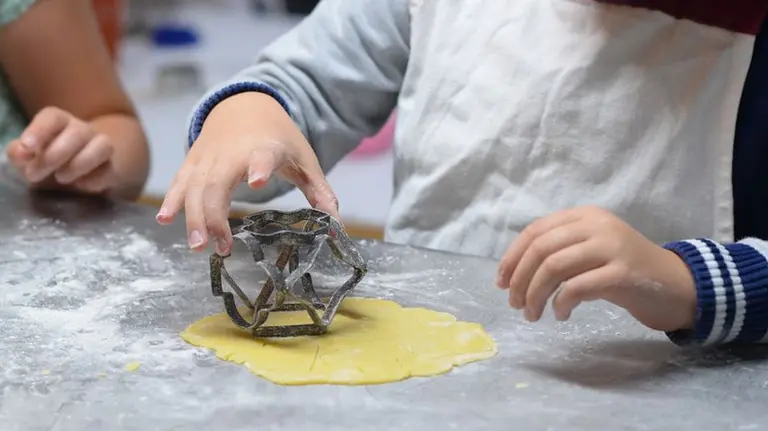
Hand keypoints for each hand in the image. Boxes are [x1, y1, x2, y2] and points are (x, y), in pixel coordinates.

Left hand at [5, 106, 115, 193]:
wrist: (81, 173)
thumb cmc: (50, 162)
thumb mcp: (29, 158)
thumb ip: (20, 153)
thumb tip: (22, 152)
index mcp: (60, 123)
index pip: (53, 117)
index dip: (39, 130)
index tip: (27, 146)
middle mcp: (83, 131)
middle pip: (78, 132)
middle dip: (55, 155)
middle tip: (34, 175)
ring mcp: (102, 148)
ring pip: (103, 145)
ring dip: (80, 163)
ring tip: (62, 178)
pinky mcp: (113, 168)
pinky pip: (110, 170)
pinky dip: (95, 179)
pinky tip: (81, 185)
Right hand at [156, 92, 338, 255]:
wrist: (245, 104)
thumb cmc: (278, 137)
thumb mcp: (304, 159)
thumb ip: (319, 191)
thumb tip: (337, 224)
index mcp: (265, 148)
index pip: (262, 156)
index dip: (259, 166)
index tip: (257, 181)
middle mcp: (232, 152)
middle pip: (217, 183)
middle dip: (214, 215)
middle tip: (220, 247)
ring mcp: (208, 156)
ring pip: (194, 187)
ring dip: (193, 217)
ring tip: (198, 247)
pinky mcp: (193, 161)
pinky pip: (180, 181)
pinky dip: (172, 200)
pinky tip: (165, 220)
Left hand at [495, 206, 696, 331]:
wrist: (674, 284)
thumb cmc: (623, 269)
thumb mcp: (588, 250)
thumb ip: (557, 251)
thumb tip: (512, 273)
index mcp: (584, 215)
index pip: (535, 230)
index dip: (512, 257)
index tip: (500, 282)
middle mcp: (596, 225)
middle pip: (541, 249)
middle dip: (520, 279)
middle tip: (514, 304)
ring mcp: (612, 247)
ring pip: (554, 266)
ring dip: (535, 294)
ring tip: (532, 314)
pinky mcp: (623, 273)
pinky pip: (577, 287)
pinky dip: (561, 303)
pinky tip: (560, 315)